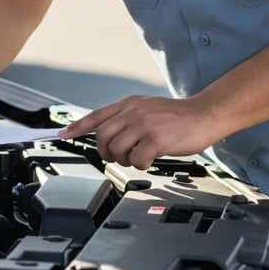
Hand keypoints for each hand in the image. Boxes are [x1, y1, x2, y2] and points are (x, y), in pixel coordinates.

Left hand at [58, 95, 222, 169]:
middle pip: (101, 136)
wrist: (205, 114)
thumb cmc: (179, 116)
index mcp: (129, 104)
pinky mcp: (155, 139)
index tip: (63, 135)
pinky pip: (136, 160)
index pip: (96, 116)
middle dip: (105, 152)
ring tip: (138, 157)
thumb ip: (128, 117)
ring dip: (124, 160)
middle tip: (118, 157)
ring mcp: (143, 125)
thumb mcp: (148, 108)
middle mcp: (133, 112)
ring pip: (116, 150)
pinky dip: (141, 165)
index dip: (77, 127)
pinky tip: (150, 160)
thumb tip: (108, 134)